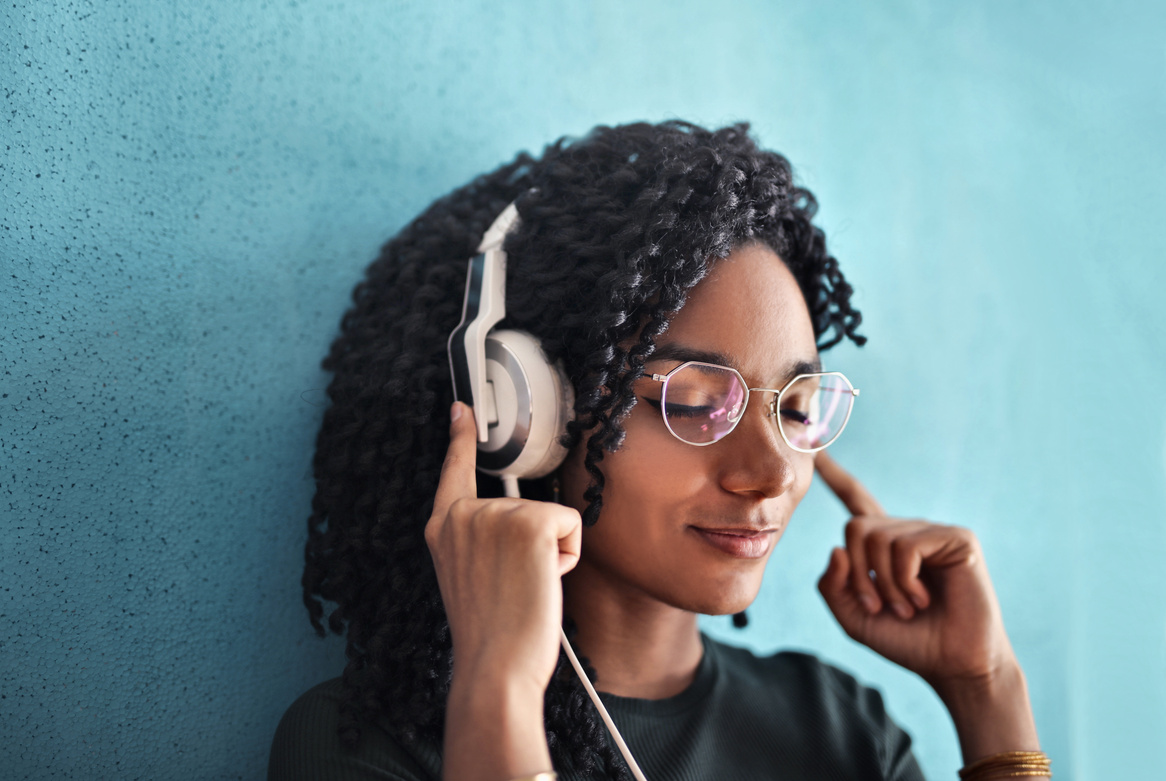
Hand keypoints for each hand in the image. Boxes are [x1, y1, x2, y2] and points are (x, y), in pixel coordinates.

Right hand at [425, 402, 582, 691]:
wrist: (495, 666)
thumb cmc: (491, 635)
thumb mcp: (468, 578)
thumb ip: (479, 543)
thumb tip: (514, 531)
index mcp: (444, 528)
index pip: (454, 470)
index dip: (460, 436)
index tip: (460, 408)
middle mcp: (464, 514)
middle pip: (525, 507)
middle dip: (533, 545)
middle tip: (513, 586)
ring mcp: (495, 515)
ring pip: (551, 518)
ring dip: (551, 555)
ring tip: (524, 588)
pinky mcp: (530, 523)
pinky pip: (570, 526)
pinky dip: (568, 558)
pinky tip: (543, 582)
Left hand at [813, 451, 1015, 688]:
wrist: (952, 665)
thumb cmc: (907, 641)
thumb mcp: (853, 617)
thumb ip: (832, 585)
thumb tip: (837, 547)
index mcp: (883, 546)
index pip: (856, 501)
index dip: (836, 475)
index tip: (816, 446)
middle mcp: (907, 532)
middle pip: (855, 527)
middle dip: (860, 575)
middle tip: (881, 607)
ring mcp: (933, 532)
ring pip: (877, 537)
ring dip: (884, 584)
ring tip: (908, 608)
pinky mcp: (957, 539)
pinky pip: (906, 546)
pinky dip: (905, 580)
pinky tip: (924, 599)